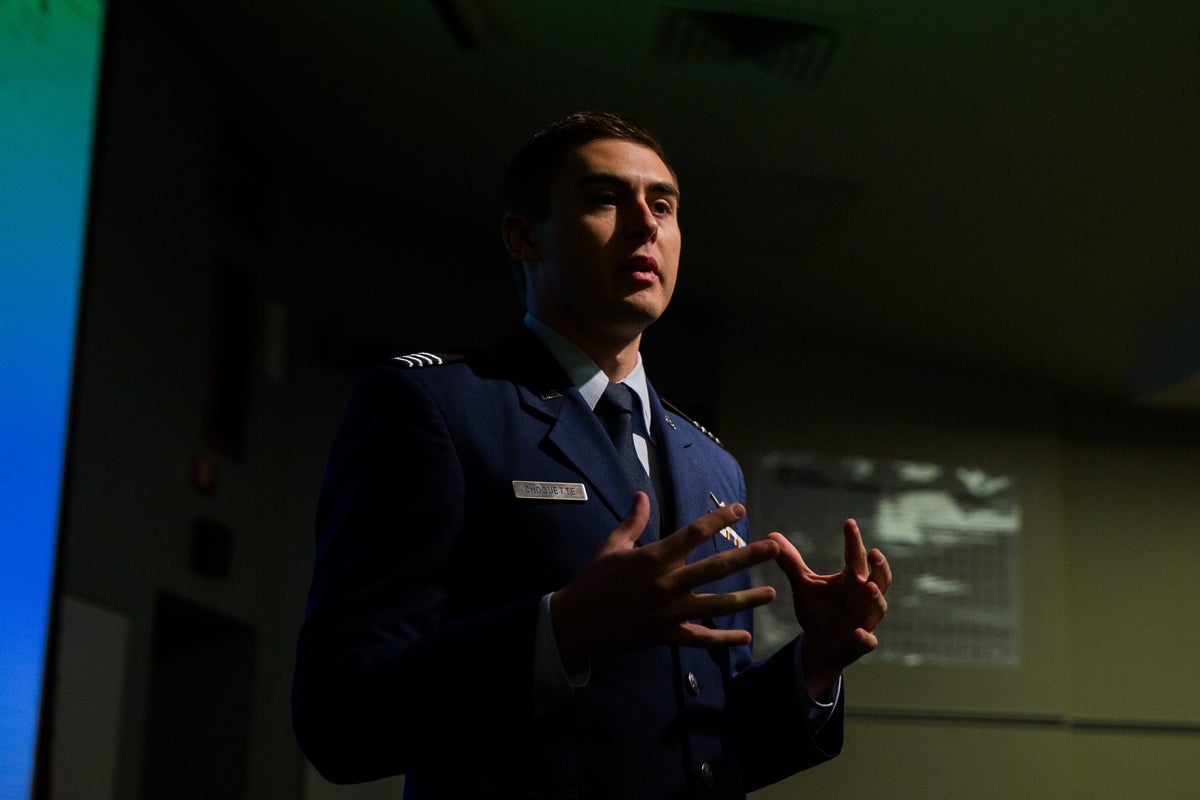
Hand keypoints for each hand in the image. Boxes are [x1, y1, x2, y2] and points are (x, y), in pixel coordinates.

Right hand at [550, 493, 779, 664]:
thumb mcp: (611, 545)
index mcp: (655, 558)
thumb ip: (633, 521)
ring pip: (717, 605)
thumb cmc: (593, 579)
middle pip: (717, 567)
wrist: (577, 621)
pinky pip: (701, 638)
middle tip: (774, 548)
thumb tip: (642, 495)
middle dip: (748, 556)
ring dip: (746, 599)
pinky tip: (745, 637)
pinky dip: (723, 639)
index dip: (719, 519)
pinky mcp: (667, 634)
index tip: (739, 509)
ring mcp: (670, 611)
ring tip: (771, 593)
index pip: (694, 533)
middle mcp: (668, 583)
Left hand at [769, 519, 890, 697]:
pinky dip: (864, 637)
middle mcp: (864, 595)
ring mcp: (866, 619)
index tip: (849, 522)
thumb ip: (791, 562)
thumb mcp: (803, 584)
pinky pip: (868, 640)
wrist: (819, 645)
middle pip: (879, 578)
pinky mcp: (862, 641)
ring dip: (875, 596)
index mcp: (852, 579)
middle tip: (874, 552)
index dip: (854, 540)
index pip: (855, 556)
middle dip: (879, 567)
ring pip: (879, 605)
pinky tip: (858, 632)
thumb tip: (771, 535)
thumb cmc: (817, 610)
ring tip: (867, 587)